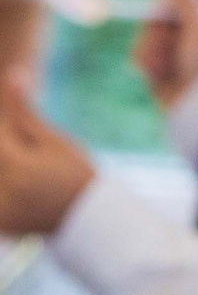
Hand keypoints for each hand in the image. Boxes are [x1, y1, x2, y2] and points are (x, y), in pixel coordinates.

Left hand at [0, 75, 93, 234]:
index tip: (13, 130)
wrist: (91, 220)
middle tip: (22, 151)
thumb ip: (23, 112)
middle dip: (5, 144)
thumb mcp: (53, 140)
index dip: (4, 126)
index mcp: (14, 164)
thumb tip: (12, 73)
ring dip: (4, 163)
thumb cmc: (76, 173)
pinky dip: (4, 188)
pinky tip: (18, 183)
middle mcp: (2, 190)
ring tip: (24, 164)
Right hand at [131, 0, 197, 110]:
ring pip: (143, 38)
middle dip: (155, 34)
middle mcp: (189, 35)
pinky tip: (158, 77)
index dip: (159, 7)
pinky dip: (146, 65)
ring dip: (150, 52)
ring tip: (166, 68)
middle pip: (152, 19)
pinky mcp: (160, 70)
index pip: (170, 1)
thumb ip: (190, 1)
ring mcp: (173, 53)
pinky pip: (139, 58)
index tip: (159, 14)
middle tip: (171, 49)